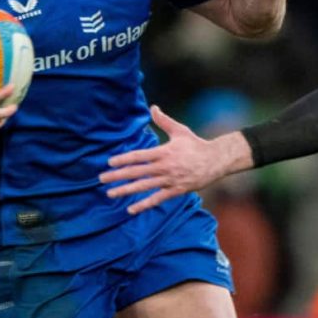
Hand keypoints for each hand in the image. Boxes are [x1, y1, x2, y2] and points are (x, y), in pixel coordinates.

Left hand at [100, 105, 238, 212]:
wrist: (216, 161)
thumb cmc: (196, 144)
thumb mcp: (180, 131)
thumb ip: (164, 121)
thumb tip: (152, 107)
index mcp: (164, 152)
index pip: (139, 156)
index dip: (124, 159)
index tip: (110, 162)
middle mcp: (165, 167)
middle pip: (137, 172)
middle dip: (118, 175)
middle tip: (101, 178)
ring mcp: (170, 180)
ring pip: (144, 186)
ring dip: (126, 190)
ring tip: (110, 193)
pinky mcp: (176, 190)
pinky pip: (157, 199)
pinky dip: (144, 205)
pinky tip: (130, 209)